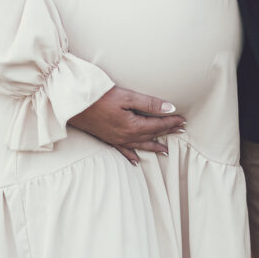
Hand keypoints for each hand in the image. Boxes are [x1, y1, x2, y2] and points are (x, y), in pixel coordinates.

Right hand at [68, 85, 185, 164]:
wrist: (75, 104)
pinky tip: (136, 161)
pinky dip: (131, 155)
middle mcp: (126, 136)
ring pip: (140, 145)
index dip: (171, 122)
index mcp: (132, 126)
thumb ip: (149, 103)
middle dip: (167, 132)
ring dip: (153, 146)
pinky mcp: (107, 139)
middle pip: (151, 135)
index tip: (183, 120)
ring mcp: (116, 139)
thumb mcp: (127, 96)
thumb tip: (170, 108)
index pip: (157, 125)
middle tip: (180, 131)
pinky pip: (123, 151)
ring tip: (165, 150)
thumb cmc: (100, 96)